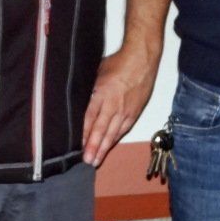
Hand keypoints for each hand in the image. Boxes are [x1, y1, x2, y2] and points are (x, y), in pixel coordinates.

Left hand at [83, 43, 160, 164]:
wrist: (142, 59)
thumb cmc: (118, 63)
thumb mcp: (96, 73)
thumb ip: (89, 90)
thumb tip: (78, 102)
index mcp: (102, 94)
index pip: (90, 118)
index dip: (83, 134)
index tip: (77, 146)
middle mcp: (114, 105)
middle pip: (102, 130)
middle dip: (94, 147)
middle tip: (87, 161)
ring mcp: (126, 110)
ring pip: (113, 133)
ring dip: (104, 148)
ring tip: (96, 160)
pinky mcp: (135, 111)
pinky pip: (123, 129)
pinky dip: (115, 139)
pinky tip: (109, 147)